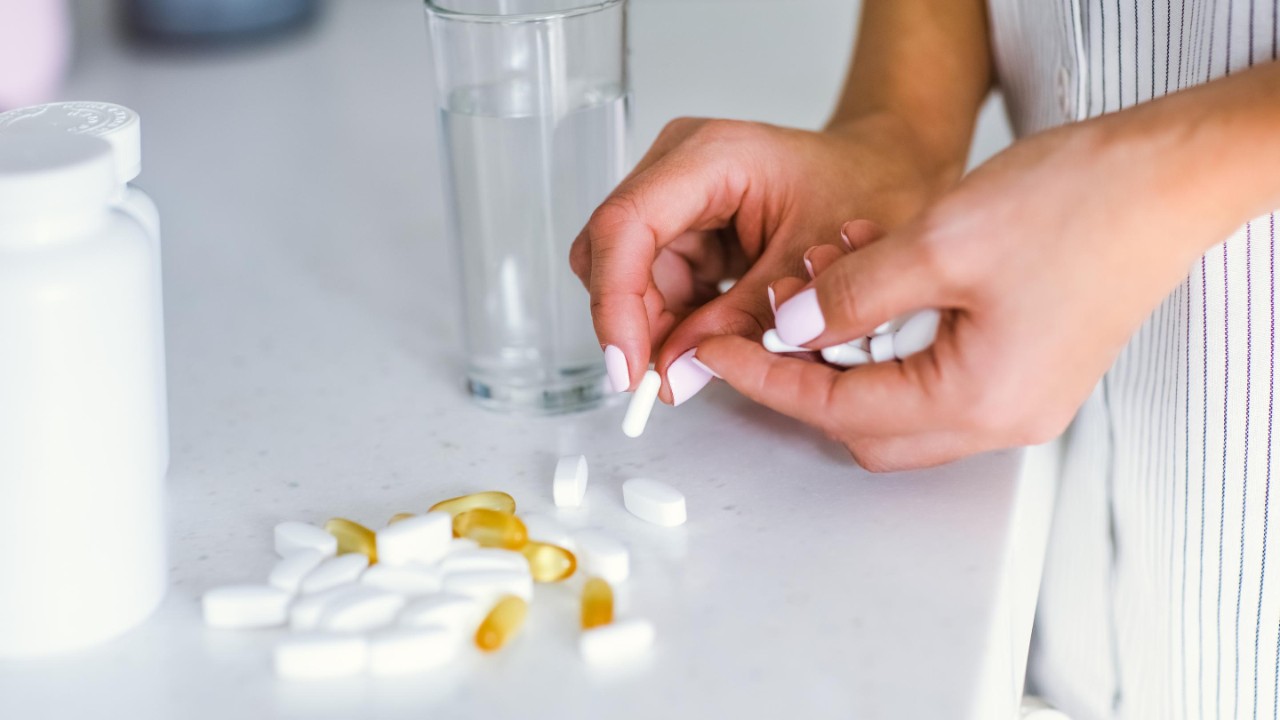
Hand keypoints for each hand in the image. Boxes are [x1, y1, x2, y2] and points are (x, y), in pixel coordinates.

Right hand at [569, 115, 949, 403]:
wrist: (888, 169)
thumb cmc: (868, 188)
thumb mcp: (812, 268)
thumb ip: (742, 323)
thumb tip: (675, 375)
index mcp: (710, 156)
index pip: (625, 227)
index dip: (615, 302)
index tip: (628, 367)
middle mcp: (677, 167)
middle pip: (615, 254)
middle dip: (636, 322)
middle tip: (671, 377)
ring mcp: (675, 196)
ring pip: (629, 276)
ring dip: (661, 326)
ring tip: (717, 349)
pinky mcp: (682, 226)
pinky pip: (656, 284)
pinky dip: (678, 320)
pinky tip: (720, 329)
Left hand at [696, 112, 1233, 470]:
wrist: (1168, 178)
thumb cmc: (1082, 204)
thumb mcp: (939, 242)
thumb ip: (852, 296)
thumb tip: (793, 328)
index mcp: (979, 400)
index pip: (839, 411)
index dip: (768, 380)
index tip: (720, 354)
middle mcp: (1003, 416)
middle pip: (866, 426)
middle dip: (806, 375)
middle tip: (767, 322)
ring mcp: (1020, 398)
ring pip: (898, 401)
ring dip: (849, 352)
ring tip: (829, 279)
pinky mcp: (1027, 369)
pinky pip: (934, 375)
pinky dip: (890, 341)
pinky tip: (878, 283)